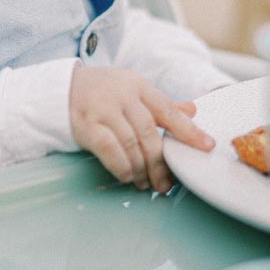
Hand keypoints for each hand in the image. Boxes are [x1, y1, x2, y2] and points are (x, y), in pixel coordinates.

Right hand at [68, 66, 213, 193]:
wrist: (62, 88)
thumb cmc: (103, 91)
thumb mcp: (132, 90)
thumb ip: (161, 103)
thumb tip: (192, 110)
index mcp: (138, 86)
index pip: (168, 110)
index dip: (189, 130)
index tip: (206, 146)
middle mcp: (122, 95)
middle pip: (149, 133)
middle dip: (160, 162)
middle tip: (165, 182)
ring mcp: (103, 109)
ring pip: (130, 144)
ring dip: (141, 169)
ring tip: (145, 183)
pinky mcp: (86, 124)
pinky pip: (109, 149)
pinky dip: (121, 166)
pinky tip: (127, 176)